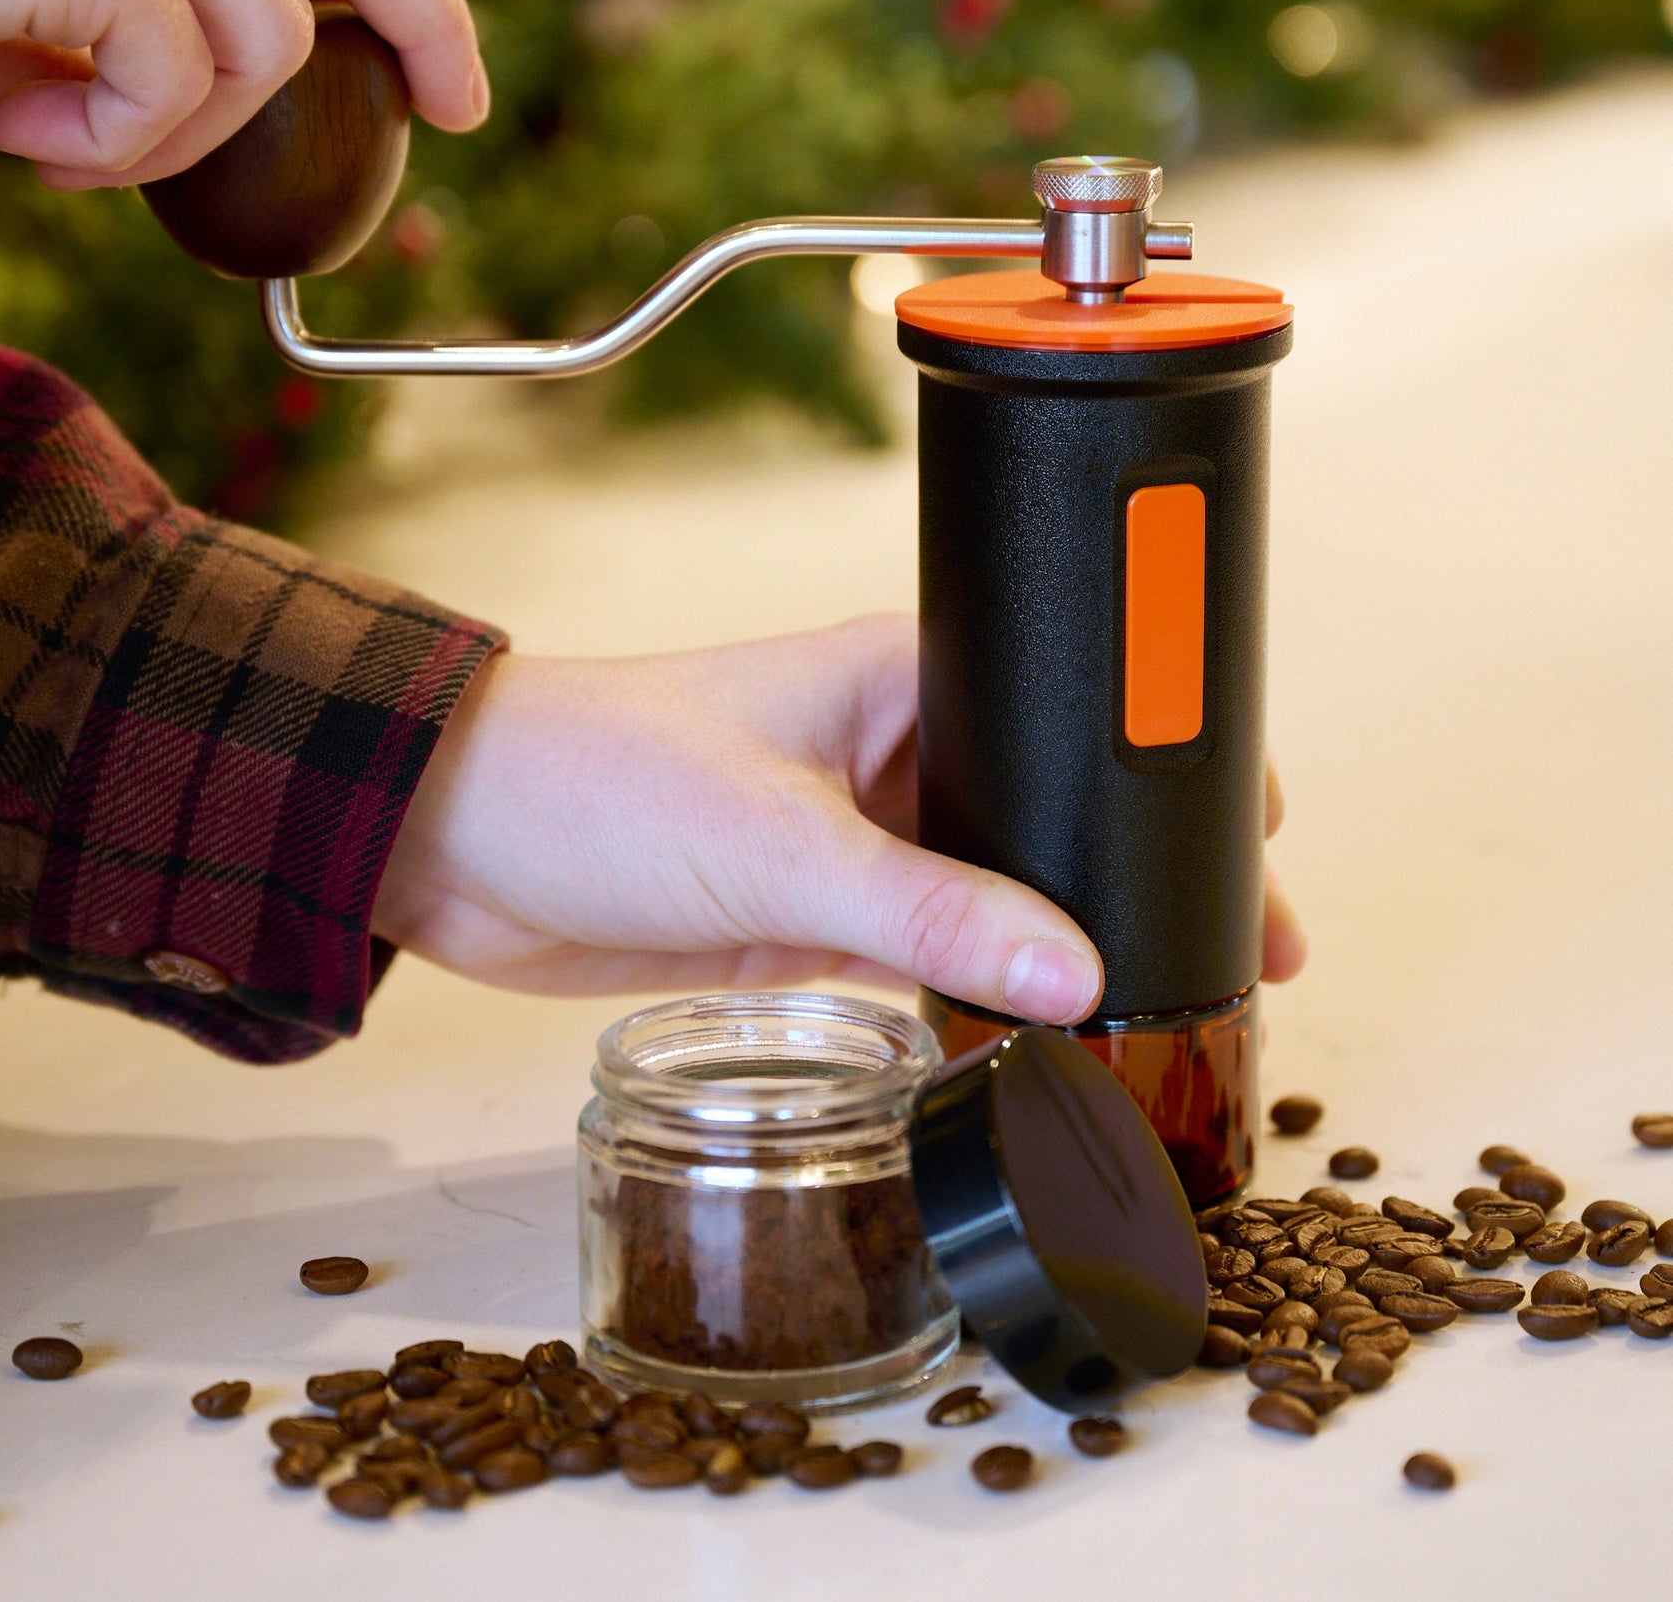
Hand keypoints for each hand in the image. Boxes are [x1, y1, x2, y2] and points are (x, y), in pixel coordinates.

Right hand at [0, 0, 485, 184]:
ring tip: (61, 149)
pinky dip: (118, 150)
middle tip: (454, 111)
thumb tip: (157, 116)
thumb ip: (91, 38)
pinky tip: (20, 144)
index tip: (437, 59)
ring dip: (181, 136)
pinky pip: (183, 80)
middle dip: (428, 19)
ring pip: (264, 35)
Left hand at [372, 616, 1304, 1021]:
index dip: (1168, 764)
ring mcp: (854, 832)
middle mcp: (892, 745)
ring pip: (992, 892)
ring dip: (1058, 944)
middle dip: (1132, 875)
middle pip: (1048, 811)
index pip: (1074, 707)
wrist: (458, 838)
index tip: (1256, 834)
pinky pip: (927, 954)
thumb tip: (1075, 968)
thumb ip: (931, 910)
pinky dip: (976, 993)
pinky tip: (1035, 1038)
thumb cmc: (595, 773)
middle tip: (1235, 954)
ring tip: (1157, 1012)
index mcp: (905, 674)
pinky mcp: (811, 911)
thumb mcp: (779, 842)